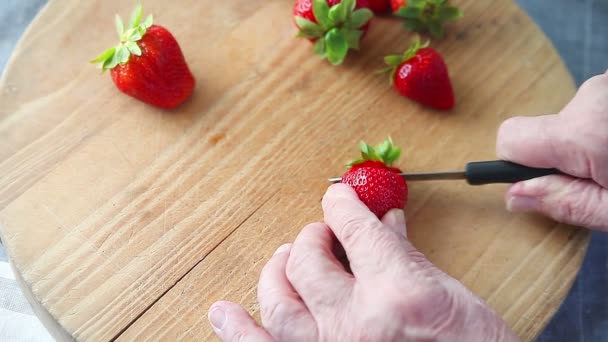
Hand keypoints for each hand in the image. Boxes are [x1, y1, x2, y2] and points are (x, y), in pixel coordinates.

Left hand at [208, 184, 518, 340]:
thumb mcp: (450, 295)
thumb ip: (407, 254)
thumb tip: (384, 221)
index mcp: (397, 292)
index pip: (352, 226)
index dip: (342, 205)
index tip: (338, 200)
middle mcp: (355, 321)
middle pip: (308, 258)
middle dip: (313, 236)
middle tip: (322, 234)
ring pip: (278, 298)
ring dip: (276, 271)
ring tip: (283, 260)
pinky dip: (239, 331)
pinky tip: (223, 313)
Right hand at [497, 71, 607, 229]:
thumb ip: (564, 202)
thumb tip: (514, 196)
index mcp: (585, 132)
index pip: (510, 138)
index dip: (515, 165)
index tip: (533, 184)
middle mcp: (594, 96)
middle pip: (545, 131)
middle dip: (566, 157)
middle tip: (604, 181)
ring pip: (573, 120)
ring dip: (592, 142)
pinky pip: (595, 107)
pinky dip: (605, 127)